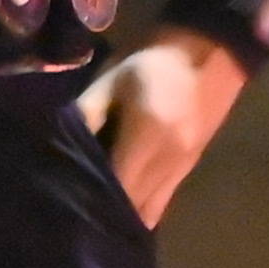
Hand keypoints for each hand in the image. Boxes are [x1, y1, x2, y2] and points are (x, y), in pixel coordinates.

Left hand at [76, 25, 250, 229]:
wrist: (210, 52)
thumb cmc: (152, 62)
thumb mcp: (112, 81)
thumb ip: (86, 115)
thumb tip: (59, 149)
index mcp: (147, 137)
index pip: (116, 187)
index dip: (91, 200)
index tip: (64, 204)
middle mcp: (168, 161)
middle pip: (133, 207)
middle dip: (104, 213)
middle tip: (72, 214)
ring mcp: (183, 167)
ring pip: (149, 211)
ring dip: (123, 215)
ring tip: (93, 215)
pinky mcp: (189, 167)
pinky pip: (162, 201)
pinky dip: (141, 208)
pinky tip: (120, 207)